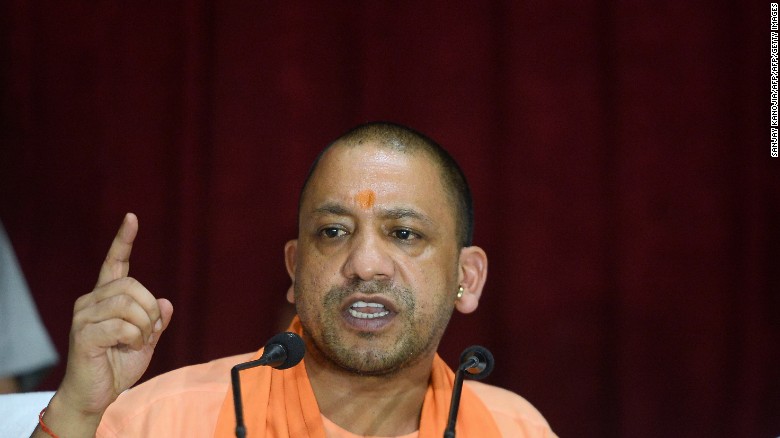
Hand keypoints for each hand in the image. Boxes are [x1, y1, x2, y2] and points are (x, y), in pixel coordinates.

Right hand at [43, 213, 173, 432]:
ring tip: (138, 341)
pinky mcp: (84, 334)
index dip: (124, 240)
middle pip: (132, 285)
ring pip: (129, 304)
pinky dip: (135, 338)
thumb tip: (166, 302)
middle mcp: (91, 301)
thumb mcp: (146, 340)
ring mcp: (84, 316)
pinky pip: (122, 325)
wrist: (96, 394)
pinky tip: (128, 347)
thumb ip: (156, 321)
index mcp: (106, 297)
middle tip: (150, 331)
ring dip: (144, 326)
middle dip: (151, 309)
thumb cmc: (118, 365)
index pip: (114, 262)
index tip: (132, 218)